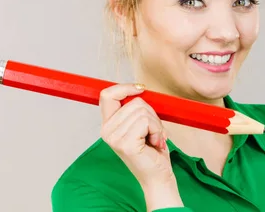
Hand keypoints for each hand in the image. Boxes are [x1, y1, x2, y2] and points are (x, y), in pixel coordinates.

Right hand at [99, 83, 183, 208]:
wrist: (157, 177)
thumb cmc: (152, 151)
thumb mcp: (141, 125)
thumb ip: (135, 109)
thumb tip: (139, 88)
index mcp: (108, 125)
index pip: (107, 95)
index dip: (124, 87)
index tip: (141, 89)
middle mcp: (106, 131)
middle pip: (134, 102)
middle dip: (151, 114)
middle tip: (153, 132)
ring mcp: (114, 138)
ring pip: (143, 111)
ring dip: (155, 124)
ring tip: (153, 139)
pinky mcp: (126, 144)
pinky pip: (147, 122)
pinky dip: (157, 130)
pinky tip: (154, 143)